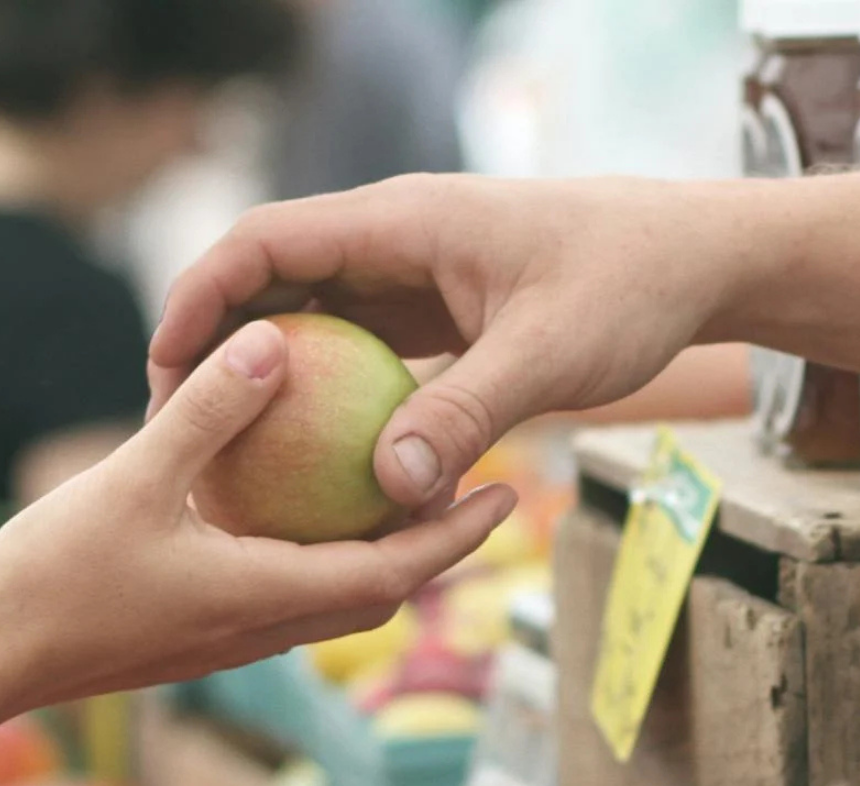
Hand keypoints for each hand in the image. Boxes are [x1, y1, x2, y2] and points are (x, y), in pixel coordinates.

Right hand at [0, 316, 517, 716]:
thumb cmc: (52, 579)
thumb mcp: (132, 480)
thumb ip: (206, 413)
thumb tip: (274, 341)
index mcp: (263, 598)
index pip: (391, 573)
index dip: (454, 536)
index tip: (506, 494)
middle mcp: (260, 630)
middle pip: (376, 595)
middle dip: (435, 550)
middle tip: (478, 492)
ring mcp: (227, 640)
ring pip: (330, 602)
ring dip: (378, 558)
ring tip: (405, 498)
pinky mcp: (196, 637)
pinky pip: (282, 597)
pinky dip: (316, 560)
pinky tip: (298, 513)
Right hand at [149, 175, 740, 510]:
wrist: (696, 262)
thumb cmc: (631, 286)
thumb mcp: (550, 355)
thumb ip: (466, 416)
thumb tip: (388, 489)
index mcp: (401, 222)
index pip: (265, 242)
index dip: (200, 298)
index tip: (163, 368)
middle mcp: (392, 244)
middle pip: (269, 284)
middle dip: (212, 348)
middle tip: (173, 429)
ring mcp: (410, 281)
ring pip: (308, 323)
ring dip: (263, 381)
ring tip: (222, 456)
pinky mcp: (432, 320)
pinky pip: (354, 360)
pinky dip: (322, 405)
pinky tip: (307, 470)